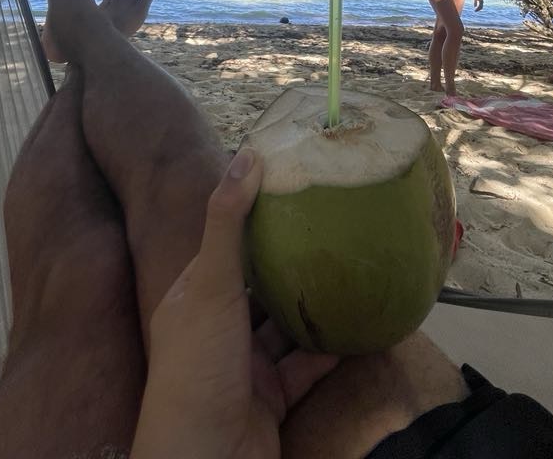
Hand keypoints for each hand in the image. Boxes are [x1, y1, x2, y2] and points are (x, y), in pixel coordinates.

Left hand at [130, 149, 338, 458]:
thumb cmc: (199, 366)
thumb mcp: (211, 285)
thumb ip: (228, 222)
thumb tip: (248, 154)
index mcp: (195, 298)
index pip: (227, 248)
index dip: (256, 220)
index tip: (294, 192)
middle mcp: (217, 329)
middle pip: (259, 288)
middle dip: (291, 263)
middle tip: (334, 229)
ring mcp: (244, 367)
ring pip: (286, 328)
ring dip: (315, 306)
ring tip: (352, 269)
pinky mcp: (271, 399)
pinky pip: (306, 366)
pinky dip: (330, 348)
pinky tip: (358, 323)